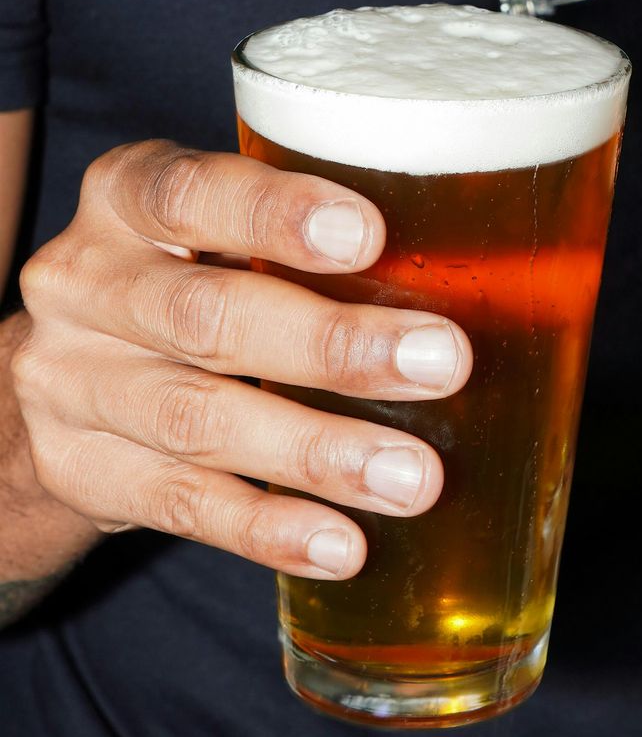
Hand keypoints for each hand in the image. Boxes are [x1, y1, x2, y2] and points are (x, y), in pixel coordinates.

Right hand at [14, 141, 472, 579]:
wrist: (61, 370)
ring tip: (414, 478)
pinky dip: (268, 528)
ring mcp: (72, 385)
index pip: (190, 193)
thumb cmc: (185, 275)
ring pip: (199, 422)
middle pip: (207, 317)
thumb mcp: (217, 230)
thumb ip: (306, 240)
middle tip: (442, 362)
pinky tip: (340, 543)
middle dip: (333, 346)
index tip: (369, 235)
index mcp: (127, 197)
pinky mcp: (82, 473)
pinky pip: (182, 507)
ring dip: (319, 453)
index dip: (278, 214)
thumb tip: (485, 267)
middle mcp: (86, 284)